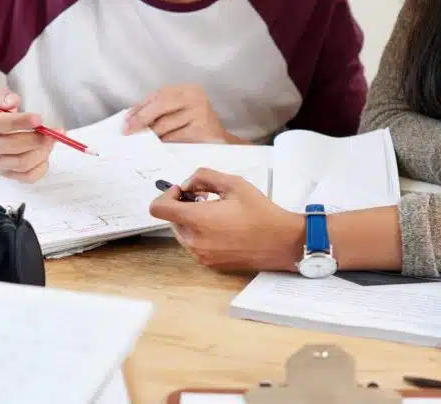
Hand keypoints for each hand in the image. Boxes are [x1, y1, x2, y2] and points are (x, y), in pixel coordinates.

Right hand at [0, 90, 56, 182]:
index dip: (21, 122)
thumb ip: (2, 96)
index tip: (39, 118)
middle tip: (53, 131)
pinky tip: (45, 153)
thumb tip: (13, 102)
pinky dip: (41, 166)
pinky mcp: (5, 173)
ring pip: (22, 163)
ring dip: (42, 151)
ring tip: (51, 140)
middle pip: (13, 146)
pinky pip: (27, 176)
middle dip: (38, 139)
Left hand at [125, 85, 241, 143]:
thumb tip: (131, 118)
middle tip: (128, 130)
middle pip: (161, 104)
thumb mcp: (179, 111)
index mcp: (188, 89)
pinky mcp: (202, 131)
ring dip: (151, 133)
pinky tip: (157, 145)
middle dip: (141, 118)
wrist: (219, 141)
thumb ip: (159, 110)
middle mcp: (196, 97)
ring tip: (141, 139)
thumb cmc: (194, 125)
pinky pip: (174, 137)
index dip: (140, 107)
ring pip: (165, 124)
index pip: (159, 94)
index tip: (126, 119)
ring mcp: (200, 113)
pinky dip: (163, 142)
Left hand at [149, 169, 304, 270]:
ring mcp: (201, 255)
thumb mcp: (233, 183)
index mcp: (197, 220)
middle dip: (183, 206)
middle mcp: (194, 241)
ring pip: (182, 233)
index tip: (185, 191)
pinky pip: (194, 245)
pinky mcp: (210, 264)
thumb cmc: (260, 212)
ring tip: (217, 213)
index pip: (158, 208)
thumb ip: (204, 176)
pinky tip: (223, 228)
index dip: (167, 195)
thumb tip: (187, 184)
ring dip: (192, 220)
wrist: (281, 242)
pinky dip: (201, 234)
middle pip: (171, 219)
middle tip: (206, 198)